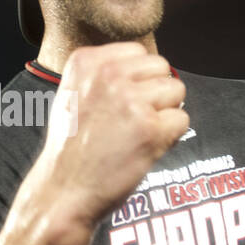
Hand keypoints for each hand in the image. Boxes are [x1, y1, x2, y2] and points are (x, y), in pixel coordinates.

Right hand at [40, 44, 188, 227]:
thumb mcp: (73, 94)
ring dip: (164, 113)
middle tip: (132, 121)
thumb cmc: (70, 148)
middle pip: (161, 67)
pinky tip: (145, 148)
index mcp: (86, 62)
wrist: (62, 192)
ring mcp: (131, 101)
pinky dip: (171, 137)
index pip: (138, 53)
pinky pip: (182, 120)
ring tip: (137, 134)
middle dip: (155, 93)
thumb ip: (105, 74)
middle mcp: (108, 75)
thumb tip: (150, 70)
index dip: (138, 80)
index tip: (120, 104)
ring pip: (176, 91)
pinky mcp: (150, 129)